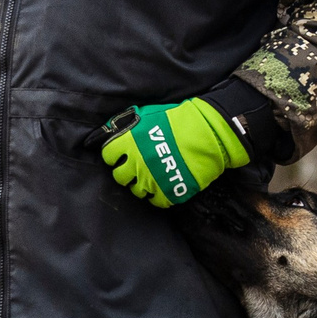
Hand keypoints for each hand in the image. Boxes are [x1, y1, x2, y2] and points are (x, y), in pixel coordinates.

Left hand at [100, 97, 250, 208]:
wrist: (208, 133)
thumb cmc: (178, 120)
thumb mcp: (147, 115)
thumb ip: (127, 126)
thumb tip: (108, 132)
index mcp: (129, 142)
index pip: (108, 156)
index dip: (114, 155)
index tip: (121, 155)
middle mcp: (137, 163)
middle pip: (119, 177)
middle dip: (126, 172)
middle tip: (136, 167)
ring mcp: (152, 180)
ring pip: (136, 191)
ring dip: (141, 184)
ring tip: (151, 176)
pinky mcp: (168, 193)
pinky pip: (155, 201)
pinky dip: (158, 195)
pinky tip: (163, 186)